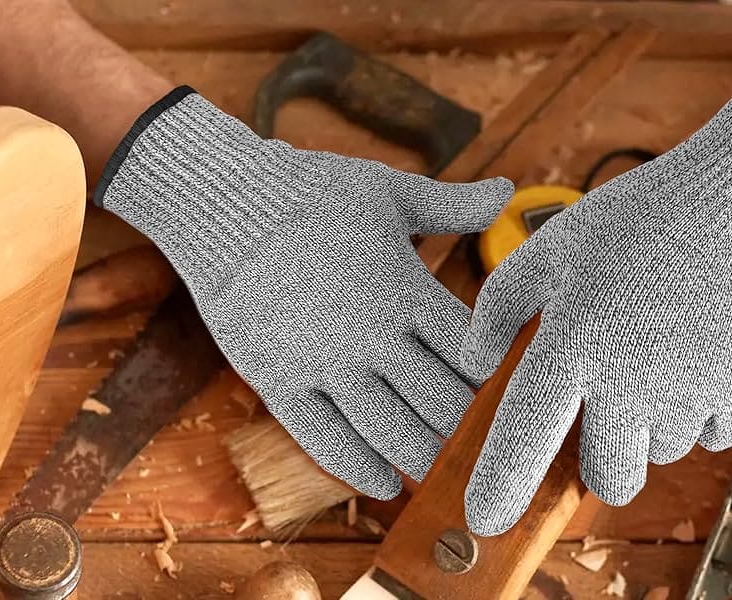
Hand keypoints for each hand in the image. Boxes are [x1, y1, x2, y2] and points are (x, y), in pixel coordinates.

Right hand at [97, 87, 512, 499]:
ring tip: (429, 458)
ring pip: (397, 436)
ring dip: (422, 454)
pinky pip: (330, 444)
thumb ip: (451, 205)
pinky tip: (386, 485)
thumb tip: (507, 188)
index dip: (487, 375)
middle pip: (444, 405)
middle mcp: (373, 335)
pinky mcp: (281, 385)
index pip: (473, 356)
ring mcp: (326, 365)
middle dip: (460, 420)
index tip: (482, 378)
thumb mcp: (389, 192)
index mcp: (407, 289)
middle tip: (462, 427)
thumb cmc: (312, 194)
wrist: (224, 206)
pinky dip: (365, 472)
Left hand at [460, 82, 731, 534]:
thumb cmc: (628, 224)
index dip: (501, 486)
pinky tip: (698, 353)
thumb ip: (499, 307)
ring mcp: (691, 392)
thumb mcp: (549, 249)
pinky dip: (704, 409)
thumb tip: (471, 363)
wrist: (731, 201)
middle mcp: (631, 380)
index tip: (485, 521)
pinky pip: (713, 433)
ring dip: (654, 424)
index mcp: (572, 343)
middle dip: (604, 462)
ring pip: (662, 453)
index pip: (526, 434)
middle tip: (609, 410)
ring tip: (659, 353)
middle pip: (610, 480)